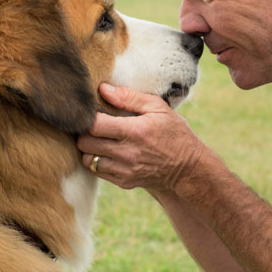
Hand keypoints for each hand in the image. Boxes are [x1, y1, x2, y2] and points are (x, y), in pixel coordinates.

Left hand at [77, 84, 204, 190]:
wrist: (187, 168)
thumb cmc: (174, 133)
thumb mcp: (159, 108)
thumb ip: (130, 97)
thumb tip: (104, 89)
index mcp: (134, 131)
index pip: (93, 125)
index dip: (87, 117)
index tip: (93, 112)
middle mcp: (126, 153)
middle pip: (85, 142)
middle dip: (85, 132)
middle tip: (94, 126)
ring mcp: (124, 170)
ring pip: (88, 159)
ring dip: (89, 149)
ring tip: (100, 140)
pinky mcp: (123, 182)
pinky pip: (97, 171)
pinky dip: (97, 161)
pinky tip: (109, 153)